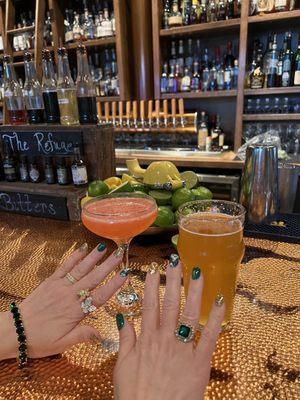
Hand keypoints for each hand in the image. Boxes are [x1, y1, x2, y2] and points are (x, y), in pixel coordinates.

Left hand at [0, 243, 125, 360]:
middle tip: (120, 254)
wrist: (14, 331)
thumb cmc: (39, 340)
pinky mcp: (50, 281)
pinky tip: (82, 249)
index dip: (114, 285)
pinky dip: (74, 257)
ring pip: (80, 270)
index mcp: (76, 312)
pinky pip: (64, 267)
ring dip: (93, 258)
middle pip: (93, 278)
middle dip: (108, 266)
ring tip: (104, 247)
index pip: (100, 296)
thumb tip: (102, 335)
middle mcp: (70, 296)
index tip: (125, 274)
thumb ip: (83, 336)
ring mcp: (60, 286)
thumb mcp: (62, 344)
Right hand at [113, 256, 224, 399]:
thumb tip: (122, 317)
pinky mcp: (199, 363)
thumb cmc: (134, 396)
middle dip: (173, 280)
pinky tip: (219, 300)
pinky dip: (215, 318)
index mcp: (146, 339)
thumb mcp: (122, 367)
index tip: (153, 269)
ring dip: (193, 291)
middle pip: (170, 304)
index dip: (151, 286)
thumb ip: (125, 341)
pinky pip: (209, 337)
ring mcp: (183, 350)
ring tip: (196, 272)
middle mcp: (165, 339)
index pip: (149, 305)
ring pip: (189, 314)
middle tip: (175, 260)